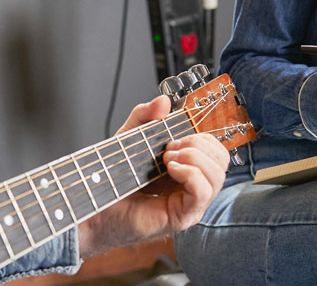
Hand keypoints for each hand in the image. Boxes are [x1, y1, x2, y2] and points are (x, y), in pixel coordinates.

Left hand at [76, 96, 228, 256]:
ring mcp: (191, 204)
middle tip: (169, 148)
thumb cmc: (114, 178)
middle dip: (198, 145)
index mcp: (189, 168)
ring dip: (194, 158)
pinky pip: (204, 192)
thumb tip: (163, 101)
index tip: (172, 137)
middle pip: (222, 160)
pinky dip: (191, 174)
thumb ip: (144, 116)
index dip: (200, 137)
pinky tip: (171, 169)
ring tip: (167, 160)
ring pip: (217, 176)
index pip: (216, 150)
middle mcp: (194, 187)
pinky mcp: (183, 216)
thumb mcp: (129, 137)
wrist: (95, 203)